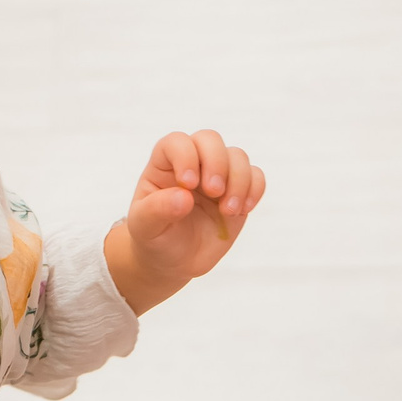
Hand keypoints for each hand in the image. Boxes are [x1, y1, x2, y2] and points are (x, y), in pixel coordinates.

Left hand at [103, 129, 265, 313]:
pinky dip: (254, 190)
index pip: (177, 142)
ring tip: (228, 211)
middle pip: (210, 140)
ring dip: (238, 180)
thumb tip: (184, 197)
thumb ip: (157, 210)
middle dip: (217, 163)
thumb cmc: (155, 238)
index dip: (186, 156)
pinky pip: (256, 177)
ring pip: (237, 156)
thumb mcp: (145, 227)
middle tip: (214, 192)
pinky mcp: (238, 191)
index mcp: (164, 164)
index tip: (188, 185)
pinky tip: (241, 210)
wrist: (174, 261)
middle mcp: (193, 163)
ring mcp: (218, 176)